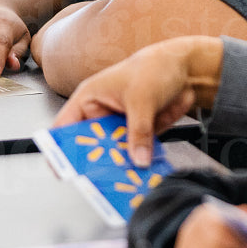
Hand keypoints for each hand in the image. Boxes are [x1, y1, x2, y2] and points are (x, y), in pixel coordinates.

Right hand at [53, 35, 224, 165]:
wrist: (185, 67)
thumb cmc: (154, 67)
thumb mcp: (142, 97)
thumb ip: (139, 130)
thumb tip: (138, 157)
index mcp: (89, 99)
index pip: (64, 128)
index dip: (60, 149)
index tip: (64, 169)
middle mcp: (102, 115)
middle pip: (89, 145)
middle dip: (95, 162)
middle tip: (100, 179)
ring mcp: (120, 126)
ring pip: (113, 153)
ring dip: (119, 166)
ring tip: (123, 180)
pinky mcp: (140, 133)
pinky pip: (135, 153)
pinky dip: (139, 163)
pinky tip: (143, 173)